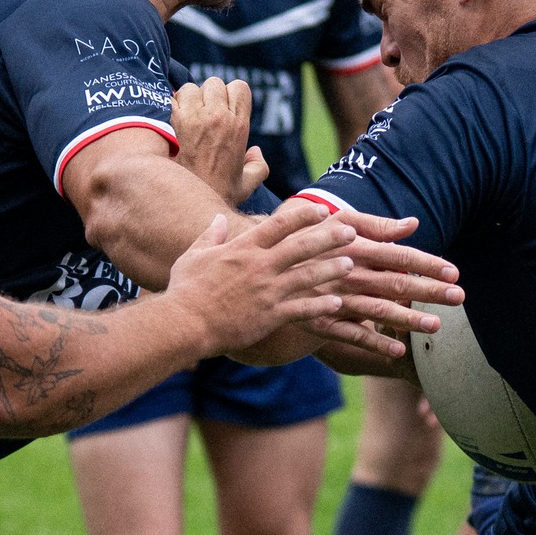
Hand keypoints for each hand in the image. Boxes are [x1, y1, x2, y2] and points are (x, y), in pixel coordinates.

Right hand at [164, 201, 355, 355]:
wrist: (184, 324)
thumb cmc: (185, 290)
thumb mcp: (193, 256)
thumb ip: (209, 236)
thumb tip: (217, 219)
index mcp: (243, 248)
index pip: (279, 224)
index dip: (303, 215)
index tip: (322, 210)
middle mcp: (259, 266)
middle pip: (302, 246)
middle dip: (329, 237)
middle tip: (351, 232)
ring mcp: (267, 291)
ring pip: (307, 276)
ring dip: (332, 270)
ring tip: (351, 265)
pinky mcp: (270, 316)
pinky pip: (302, 310)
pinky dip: (321, 306)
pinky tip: (337, 304)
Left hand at [171, 78, 267, 204]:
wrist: (192, 205)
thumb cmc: (219, 194)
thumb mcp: (248, 183)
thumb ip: (259, 166)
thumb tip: (254, 151)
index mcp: (240, 127)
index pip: (240, 87)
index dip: (231, 94)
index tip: (225, 109)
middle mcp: (221, 118)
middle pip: (215, 83)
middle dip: (209, 95)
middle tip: (204, 114)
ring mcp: (198, 118)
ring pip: (193, 87)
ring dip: (190, 98)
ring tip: (189, 116)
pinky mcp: (177, 122)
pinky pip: (175, 97)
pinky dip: (174, 104)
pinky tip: (176, 120)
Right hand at [305, 203, 463, 338]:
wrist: (261, 264)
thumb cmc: (308, 238)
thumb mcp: (338, 223)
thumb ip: (376, 225)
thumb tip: (413, 224)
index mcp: (356, 248)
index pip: (399, 255)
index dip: (427, 264)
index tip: (454, 272)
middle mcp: (350, 273)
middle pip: (396, 283)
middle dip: (429, 291)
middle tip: (458, 297)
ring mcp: (336, 299)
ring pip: (378, 310)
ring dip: (407, 319)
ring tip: (435, 326)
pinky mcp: (321, 322)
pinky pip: (352, 335)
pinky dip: (375, 342)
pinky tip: (398, 350)